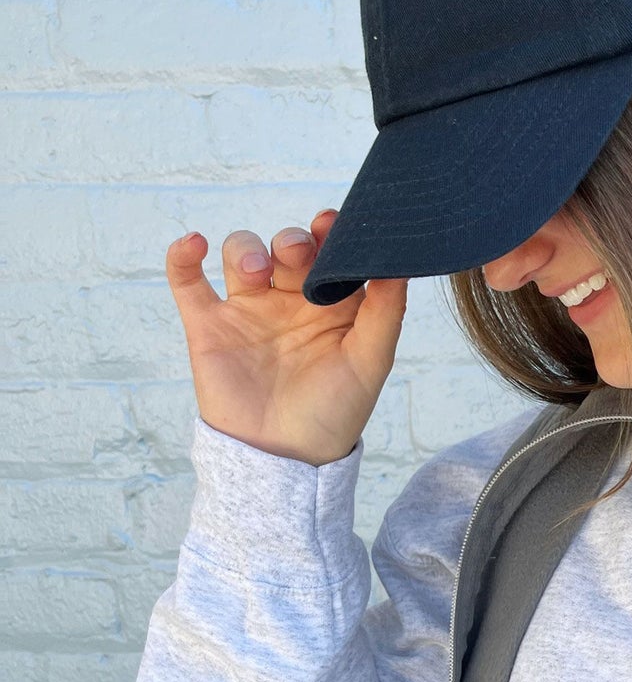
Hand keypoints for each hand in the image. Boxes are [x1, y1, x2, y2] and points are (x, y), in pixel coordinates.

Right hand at [163, 213, 407, 465]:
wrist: (285, 459)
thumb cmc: (334, 412)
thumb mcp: (370, 362)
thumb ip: (385, 313)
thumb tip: (399, 264)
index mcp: (333, 305)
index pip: (331, 254)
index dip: (332, 233)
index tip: (332, 222)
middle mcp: (291, 301)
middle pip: (288, 249)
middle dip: (292, 242)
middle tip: (298, 253)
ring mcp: (249, 310)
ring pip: (243, 254)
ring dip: (248, 249)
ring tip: (258, 272)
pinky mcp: (209, 325)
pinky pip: (187, 280)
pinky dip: (183, 256)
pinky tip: (194, 243)